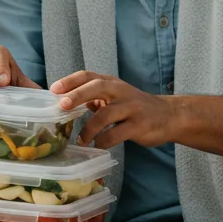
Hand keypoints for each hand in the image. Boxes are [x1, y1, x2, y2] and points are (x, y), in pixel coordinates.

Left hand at [50, 71, 177, 148]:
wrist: (169, 116)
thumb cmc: (135, 107)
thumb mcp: (115, 96)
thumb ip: (94, 97)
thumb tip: (65, 101)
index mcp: (112, 83)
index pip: (88, 76)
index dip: (70, 81)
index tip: (53, 89)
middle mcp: (121, 91)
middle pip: (97, 87)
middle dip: (77, 95)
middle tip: (62, 106)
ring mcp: (131, 108)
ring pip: (105, 114)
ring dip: (89, 129)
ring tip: (81, 139)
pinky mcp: (139, 125)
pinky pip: (116, 134)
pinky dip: (103, 141)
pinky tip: (98, 145)